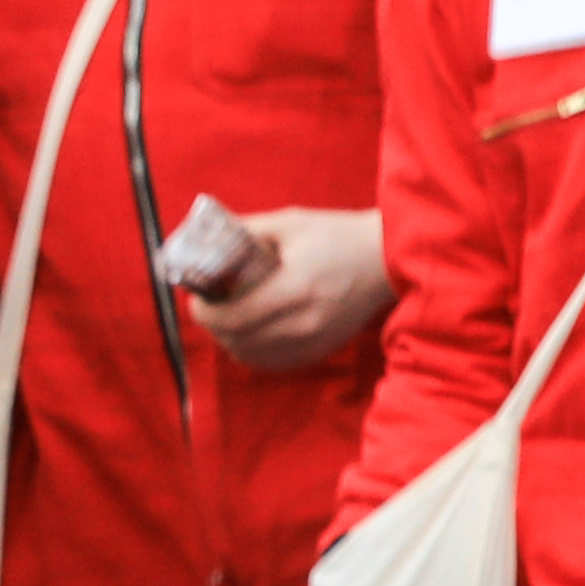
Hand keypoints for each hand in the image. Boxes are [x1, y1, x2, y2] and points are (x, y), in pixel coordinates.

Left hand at [180, 206, 394, 374]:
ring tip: (228, 317)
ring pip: (251, 356)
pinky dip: (253, 350)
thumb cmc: (338, 236)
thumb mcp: (290, 223)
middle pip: (236, 341)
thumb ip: (246, 231)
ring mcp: (314, 342)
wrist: (388, 260)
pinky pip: (273, 362)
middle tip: (209, 304)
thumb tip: (205, 237)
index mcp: (295, 289)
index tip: (196, 296)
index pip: (232, 318)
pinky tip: (251, 332)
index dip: (204, 312)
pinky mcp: (321, 351)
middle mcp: (304, 323)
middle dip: (213, 325)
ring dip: (230, 340)